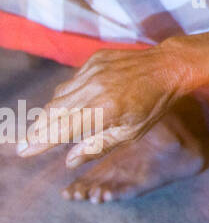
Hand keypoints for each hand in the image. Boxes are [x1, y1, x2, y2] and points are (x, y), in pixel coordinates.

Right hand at [19, 42, 192, 166]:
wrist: (168, 67)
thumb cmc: (154, 104)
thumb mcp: (132, 132)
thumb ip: (99, 146)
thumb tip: (70, 161)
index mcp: (104, 109)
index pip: (62, 129)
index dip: (41, 142)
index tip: (25, 152)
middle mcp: (94, 88)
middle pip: (53, 112)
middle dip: (38, 129)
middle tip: (27, 143)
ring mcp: (93, 71)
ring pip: (59, 95)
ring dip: (50, 113)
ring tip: (44, 128)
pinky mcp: (94, 60)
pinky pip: (71, 81)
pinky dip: (67, 95)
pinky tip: (71, 105)